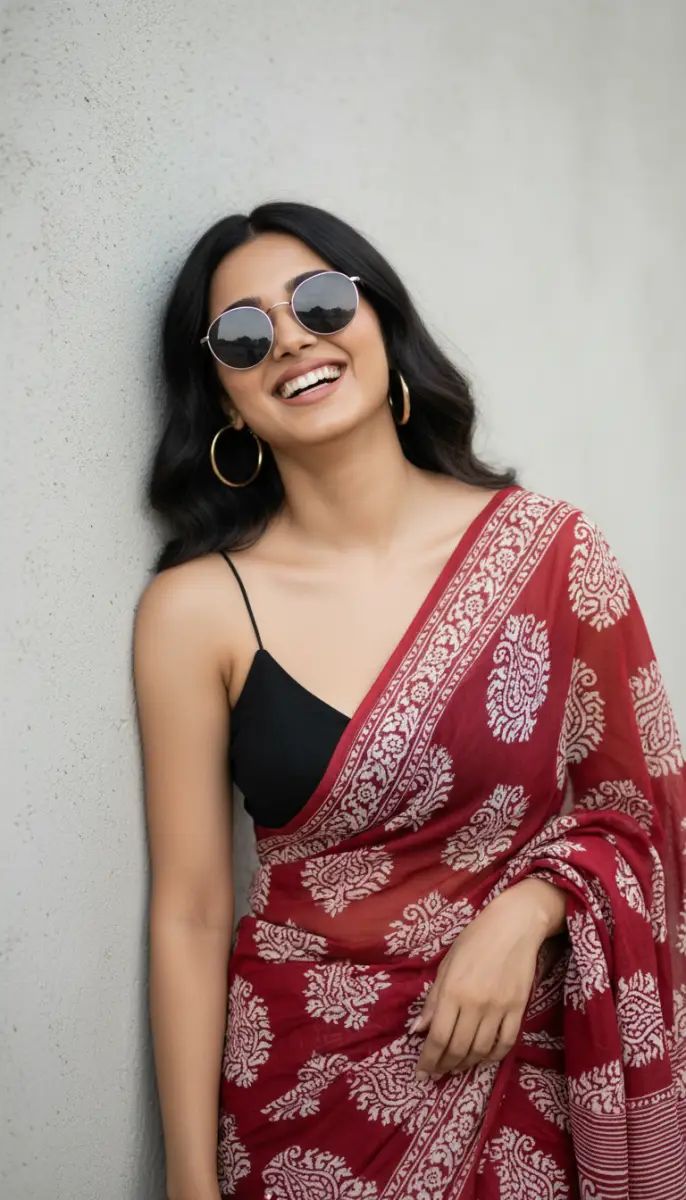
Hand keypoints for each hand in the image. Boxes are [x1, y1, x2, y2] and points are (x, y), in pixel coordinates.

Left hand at [412, 877, 565, 1079]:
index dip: (428, 1060)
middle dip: (444, 1066)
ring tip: (455, 1066)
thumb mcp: (446, 965)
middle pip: (458, 1049)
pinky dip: (492, 1057)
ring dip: (465, 1064)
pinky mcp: (518, 1009)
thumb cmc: (474, 940)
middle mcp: (475, 1004)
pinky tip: (481, 1057)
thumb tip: (418, 1030)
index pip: (438, 1038)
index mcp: (453, 991)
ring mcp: (499, 1008)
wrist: (513, 925)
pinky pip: (505, 1043)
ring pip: (480, 1051)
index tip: (421, 1072)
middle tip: (436, 1072)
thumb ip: (433, 1000)